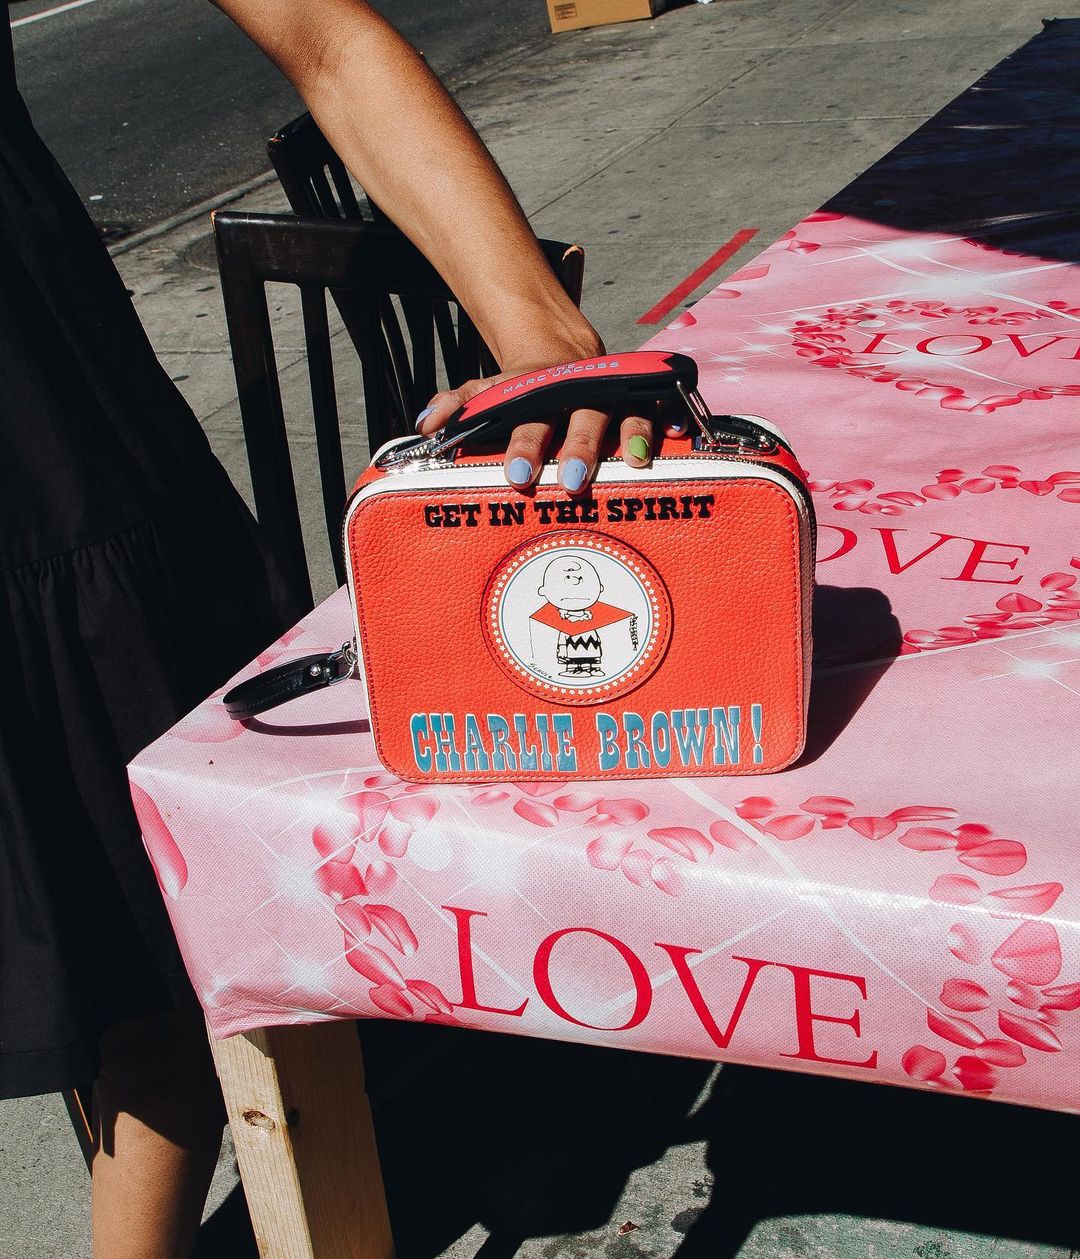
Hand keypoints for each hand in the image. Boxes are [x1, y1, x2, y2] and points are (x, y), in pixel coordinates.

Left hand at [415, 343, 689, 494]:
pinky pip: (663, 408)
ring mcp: (615, 396)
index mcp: (541, 394)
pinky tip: (680, 435)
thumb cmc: (523, 389)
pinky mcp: (644, 399)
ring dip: (633, 435)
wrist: (561, 350)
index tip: (517, 475)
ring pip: (629, 412)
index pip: (531, 419)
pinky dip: (671, 419)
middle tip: (570, 480)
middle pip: (583, 419)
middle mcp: (580, 394)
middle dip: (580, 448)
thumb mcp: (488, 391)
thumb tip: (428, 427)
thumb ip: (458, 406)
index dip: (526, 445)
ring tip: (635, 462)